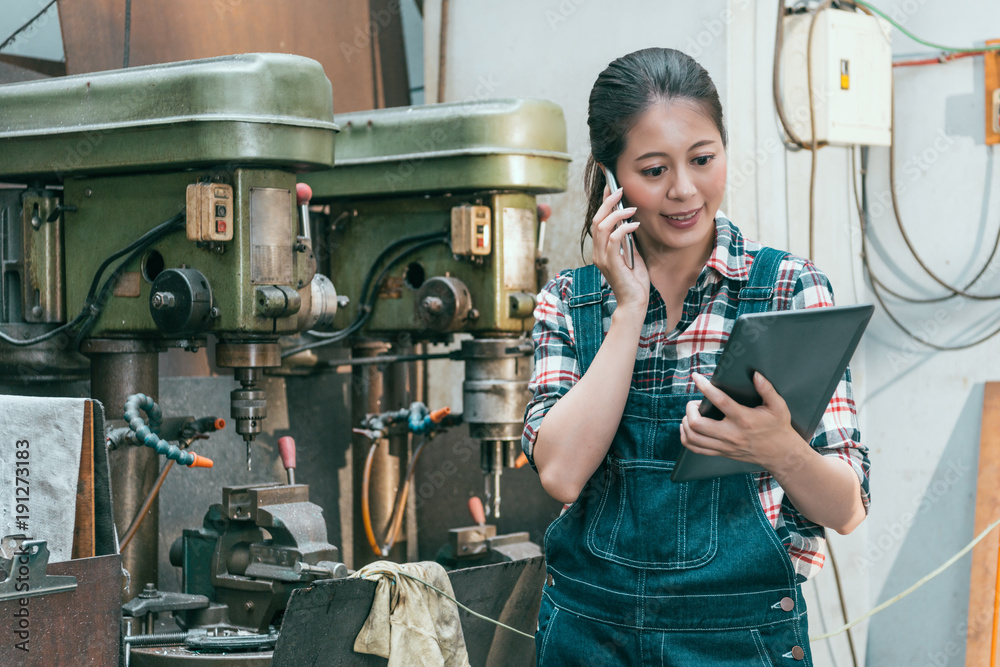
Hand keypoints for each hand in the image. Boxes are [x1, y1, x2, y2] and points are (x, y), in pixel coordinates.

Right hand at [591, 184, 648, 310]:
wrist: (634, 303)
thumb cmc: (634, 282)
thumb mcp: (632, 256)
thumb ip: (627, 241)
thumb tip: (630, 224)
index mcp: (601, 250)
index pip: (598, 222)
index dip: (602, 203)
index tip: (609, 188)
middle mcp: (598, 253)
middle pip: (596, 221)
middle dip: (607, 203)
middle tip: (619, 190)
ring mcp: (602, 258)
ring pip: (602, 228)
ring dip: (617, 214)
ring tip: (631, 208)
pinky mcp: (611, 264)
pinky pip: (613, 240)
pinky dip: (624, 229)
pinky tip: (635, 225)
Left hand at [680, 371, 810, 472]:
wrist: (780, 454)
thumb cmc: (778, 427)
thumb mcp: (778, 406)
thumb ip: (767, 389)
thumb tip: (755, 374)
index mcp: (744, 419)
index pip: (720, 401)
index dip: (705, 387)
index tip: (696, 377)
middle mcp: (731, 434)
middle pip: (697, 424)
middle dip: (690, 409)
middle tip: (695, 403)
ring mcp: (725, 445)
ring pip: (693, 438)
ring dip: (685, 423)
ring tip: (691, 414)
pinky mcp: (722, 452)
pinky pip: (695, 449)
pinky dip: (686, 438)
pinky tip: (687, 429)